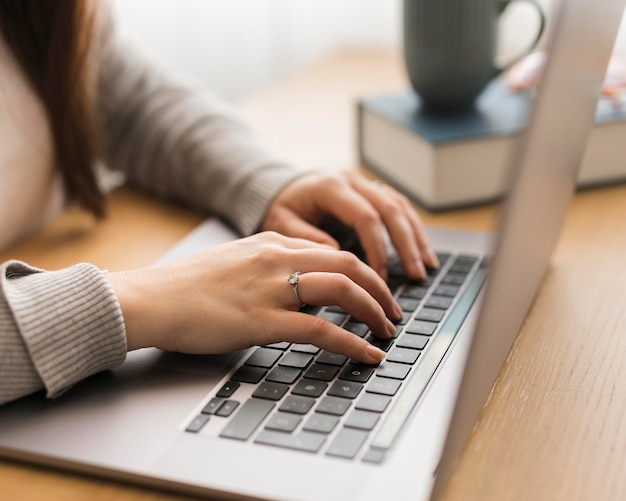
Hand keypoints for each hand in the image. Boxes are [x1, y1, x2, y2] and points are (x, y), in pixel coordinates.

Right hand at [107, 232, 402, 363]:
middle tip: (394, 310)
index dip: (362, 272)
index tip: (376, 289)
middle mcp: (276, 260)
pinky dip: (352, 342)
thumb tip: (302, 293)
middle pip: (348, 265)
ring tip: (387, 330)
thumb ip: (270, 270)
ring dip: (373, 311)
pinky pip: (321, 331)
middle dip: (380, 288)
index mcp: (271, 243)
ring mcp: (270, 289)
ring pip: (342, 291)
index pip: (332, 251)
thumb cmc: (185, 286)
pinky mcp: (262, 321)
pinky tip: (366, 353)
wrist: (149, 299)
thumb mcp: (235, 264)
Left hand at [261, 170, 437, 281]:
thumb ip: (306, 238)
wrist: (283, 188)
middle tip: (415, 275)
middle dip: (405, 245)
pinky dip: (413, 230)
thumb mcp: (281, 224)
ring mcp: (365, 183)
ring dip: (416, 238)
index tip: (380, 277)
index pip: (364, 217)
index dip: (377, 248)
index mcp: (331, 186)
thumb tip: (337, 256)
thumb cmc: (282, 209)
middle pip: (390, 210)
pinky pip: (399, 207)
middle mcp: (352, 180)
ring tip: (425, 268)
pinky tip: (422, 252)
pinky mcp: (372, 190)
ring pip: (400, 206)